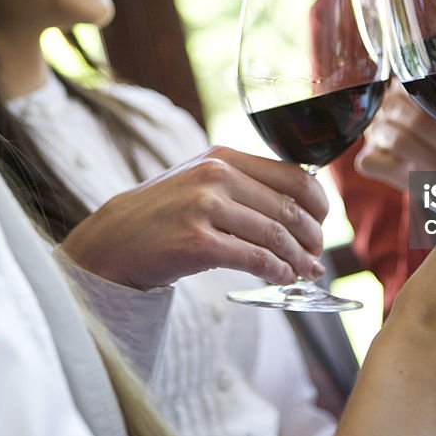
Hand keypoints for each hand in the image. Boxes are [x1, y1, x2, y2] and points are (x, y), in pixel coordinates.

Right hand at [60, 146, 328, 288]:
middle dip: (312, 236)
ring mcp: (204, 207)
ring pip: (275, 235)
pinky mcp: (196, 242)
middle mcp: (215, 176)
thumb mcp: (201, 182)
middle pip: (288, 208)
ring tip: (306, 272)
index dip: (318, 202)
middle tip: (317, 255)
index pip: (292, 174)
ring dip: (298, 258)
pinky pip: (254, 258)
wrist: (113, 240)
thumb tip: (301, 209)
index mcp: (222, 157)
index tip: (322, 221)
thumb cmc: (164, 214)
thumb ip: (244, 184)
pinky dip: (276, 270)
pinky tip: (282, 278)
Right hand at [355, 83, 435, 190]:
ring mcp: (374, 130)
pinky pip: (387, 167)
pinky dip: (412, 180)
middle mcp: (388, 102)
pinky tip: (433, 188)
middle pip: (418, 119)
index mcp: (414, 85)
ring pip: (402, 142)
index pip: (434, 97)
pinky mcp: (367, 158)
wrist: (422, 165)